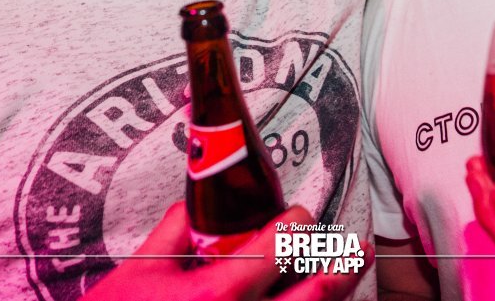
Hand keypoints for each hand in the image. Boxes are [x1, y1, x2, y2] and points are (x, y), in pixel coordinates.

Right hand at [82, 202, 371, 300]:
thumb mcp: (137, 270)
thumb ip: (173, 232)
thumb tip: (197, 203)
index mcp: (217, 294)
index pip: (279, 249)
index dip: (297, 227)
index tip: (301, 216)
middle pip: (315, 297)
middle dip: (341, 267)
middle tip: (357, 248)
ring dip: (332, 299)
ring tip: (348, 276)